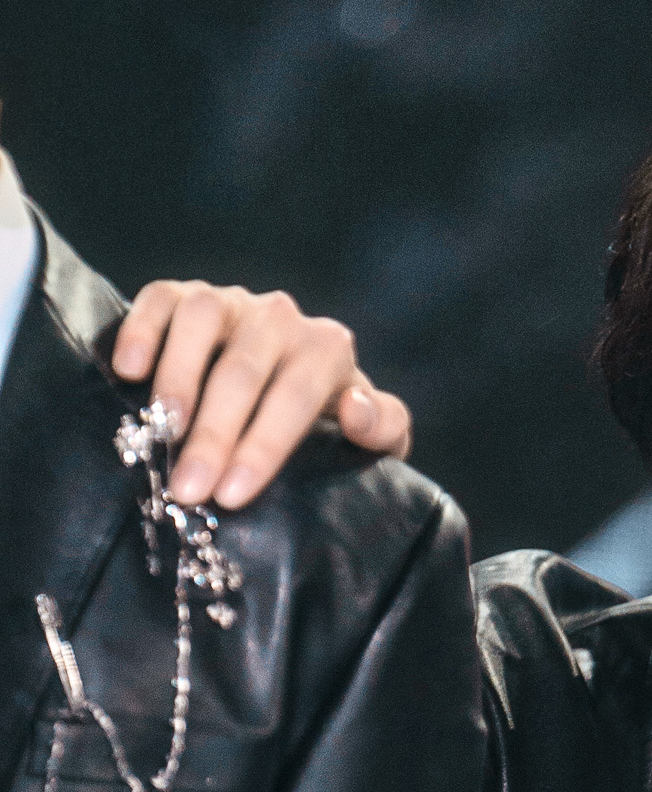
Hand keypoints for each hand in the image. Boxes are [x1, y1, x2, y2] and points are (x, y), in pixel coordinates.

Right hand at [111, 281, 411, 511]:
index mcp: (327, 351)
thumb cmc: (327, 427)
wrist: (286, 385)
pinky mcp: (184, 295)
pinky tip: (129, 372)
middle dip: (214, 435)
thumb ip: (383, 428)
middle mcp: (281, 318)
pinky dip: (142, 330)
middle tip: (188, 488)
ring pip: (201, 324)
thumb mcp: (369, 438)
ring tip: (162, 430)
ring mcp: (230, 302)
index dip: (263, 447)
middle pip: (243, 372)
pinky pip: (160, 299)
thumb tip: (357, 411)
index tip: (233, 495)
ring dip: (178, 378)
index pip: (295, 397)